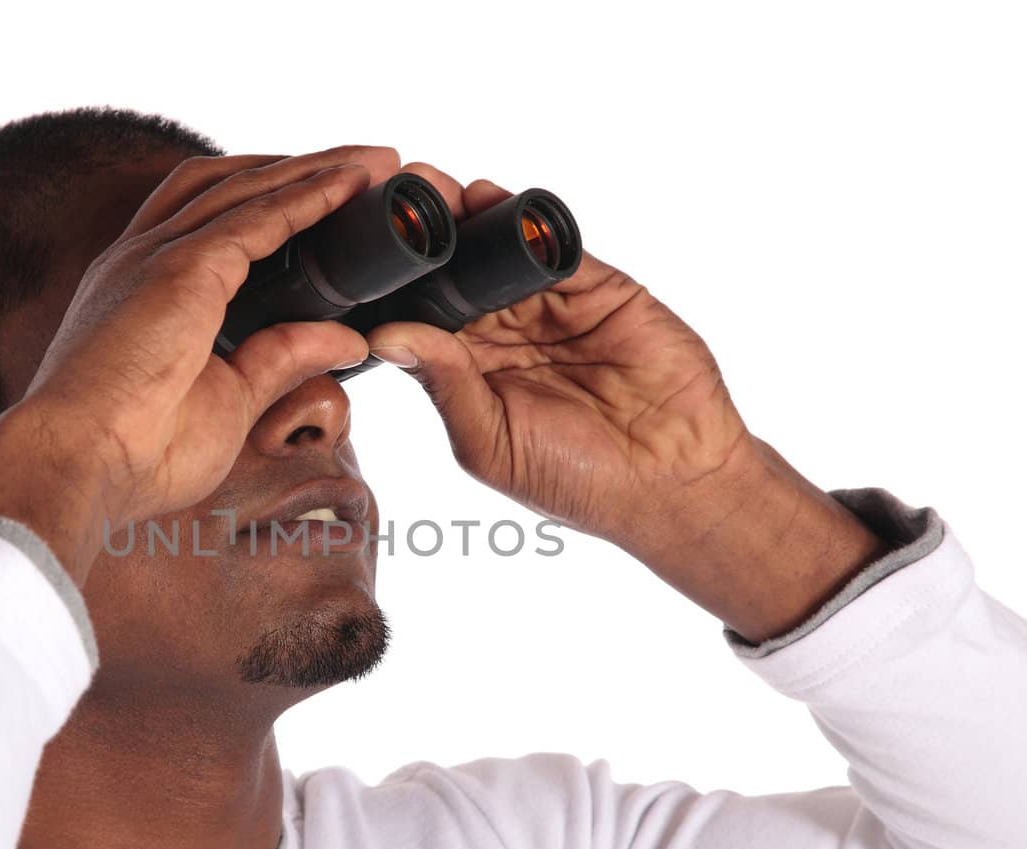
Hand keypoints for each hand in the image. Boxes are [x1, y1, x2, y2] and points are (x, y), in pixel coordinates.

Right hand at [0, 146, 401, 583]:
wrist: (75, 463)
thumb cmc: (136, 450)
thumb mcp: (230, 397)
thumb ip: (284, 358)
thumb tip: (349, 340)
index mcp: (142, 287)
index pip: (209, 219)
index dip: (267, 200)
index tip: (326, 198)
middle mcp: (144, 257)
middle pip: (230, 185)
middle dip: (299, 168)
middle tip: (368, 165)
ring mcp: (159, 256)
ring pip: (249, 188)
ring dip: (316, 169)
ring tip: (376, 163)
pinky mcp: (183, 269)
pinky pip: (259, 217)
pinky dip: (308, 196)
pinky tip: (350, 185)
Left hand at [364, 172, 749, 553]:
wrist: (672, 482)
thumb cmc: (576, 481)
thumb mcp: (490, 440)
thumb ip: (444, 384)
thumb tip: (385, 336)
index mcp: (469, 372)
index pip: (420, 315)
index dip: (391, 284)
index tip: (354, 251)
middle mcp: (505, 333)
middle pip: (454, 272)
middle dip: (423, 237)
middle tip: (386, 199)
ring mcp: (553, 307)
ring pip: (499, 252)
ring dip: (465, 218)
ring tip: (429, 188)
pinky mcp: (601, 289)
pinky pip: (557, 248)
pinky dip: (525, 223)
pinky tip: (490, 200)